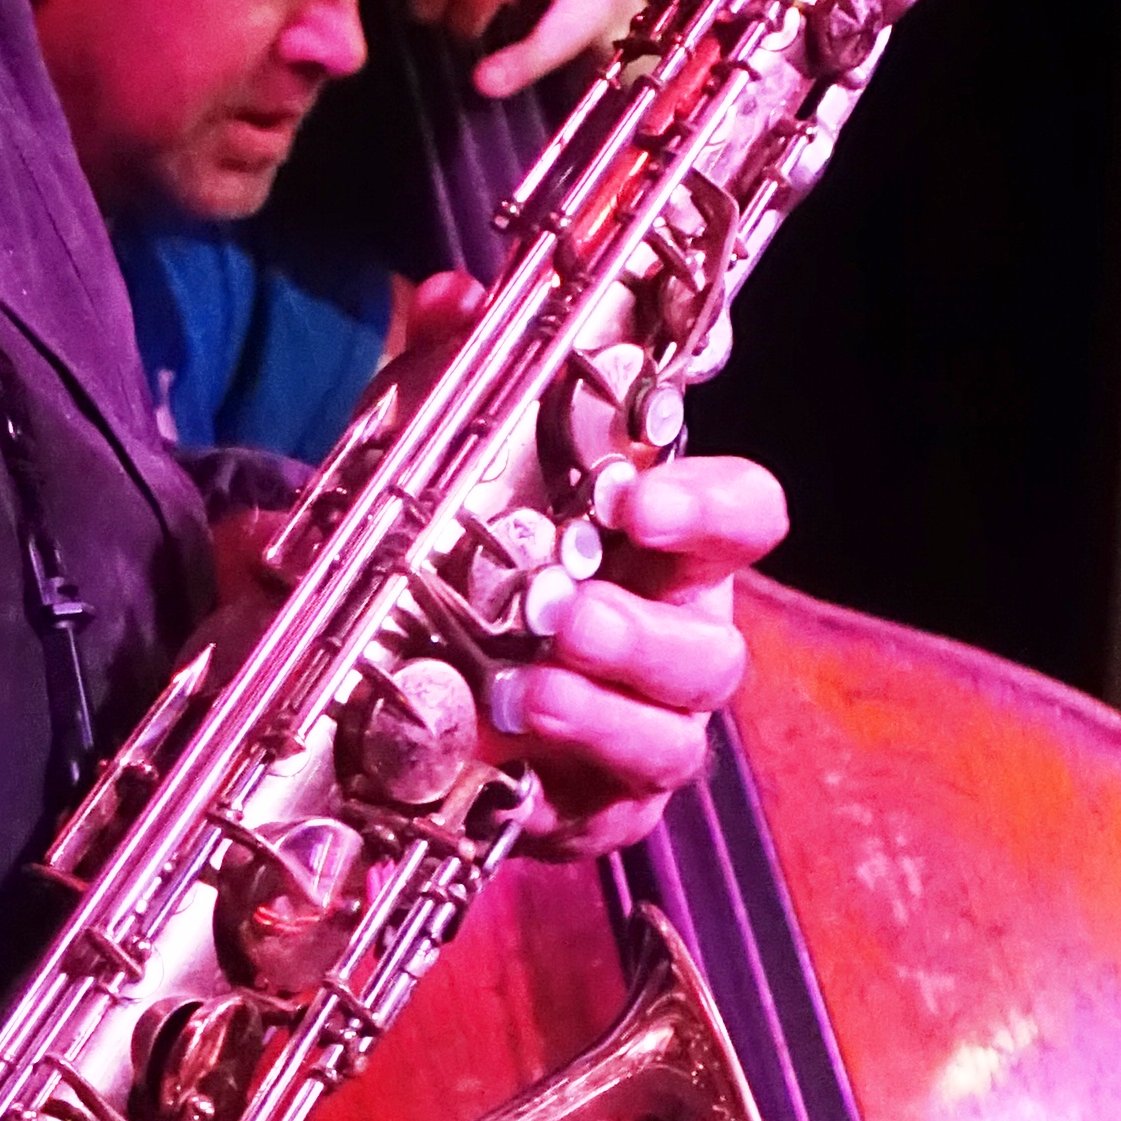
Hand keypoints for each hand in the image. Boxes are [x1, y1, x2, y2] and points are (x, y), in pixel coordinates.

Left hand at [379, 275, 782, 858]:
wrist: (379, 687)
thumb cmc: (450, 563)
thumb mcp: (425, 463)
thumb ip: (444, 378)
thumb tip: (450, 299)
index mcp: (658, 546)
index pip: (741, 514)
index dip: (708, 508)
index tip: (637, 499)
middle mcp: (674, 638)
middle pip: (717, 648)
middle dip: (646, 635)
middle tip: (564, 613)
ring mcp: (643, 734)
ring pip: (675, 738)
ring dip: (604, 718)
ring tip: (524, 695)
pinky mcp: (599, 815)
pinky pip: (608, 821)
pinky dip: (561, 801)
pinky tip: (507, 778)